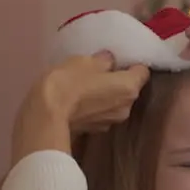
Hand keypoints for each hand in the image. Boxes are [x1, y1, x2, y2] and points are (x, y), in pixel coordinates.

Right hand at [32, 52, 149, 132]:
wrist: (46, 116)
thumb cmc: (68, 82)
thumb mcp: (85, 61)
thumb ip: (103, 60)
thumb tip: (110, 61)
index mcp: (130, 88)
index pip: (143, 71)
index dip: (133, 63)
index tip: (120, 58)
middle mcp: (127, 107)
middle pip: (129, 89)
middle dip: (119, 80)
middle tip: (102, 70)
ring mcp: (112, 122)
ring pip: (115, 102)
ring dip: (107, 95)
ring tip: (88, 85)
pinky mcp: (96, 131)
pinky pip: (101, 113)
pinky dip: (95, 106)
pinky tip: (80, 100)